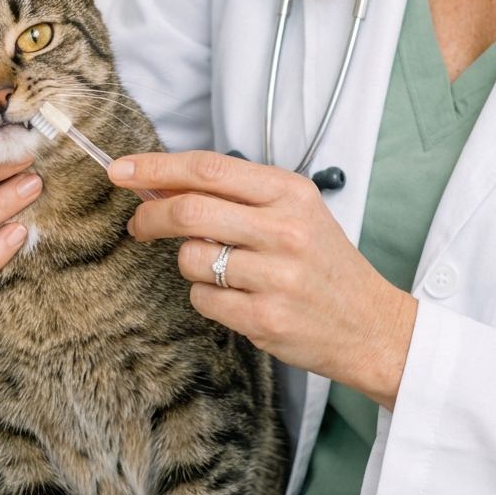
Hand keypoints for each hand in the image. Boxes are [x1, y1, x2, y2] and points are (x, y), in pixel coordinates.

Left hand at [107, 151, 416, 409]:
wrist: (372, 326)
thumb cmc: (325, 267)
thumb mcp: (295, 214)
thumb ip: (235, 196)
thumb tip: (161, 185)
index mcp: (291, 193)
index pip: (208, 169)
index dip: (156, 167)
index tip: (123, 170)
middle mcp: (285, 230)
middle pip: (189, 209)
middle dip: (150, 216)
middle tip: (138, 224)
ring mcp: (276, 276)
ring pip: (191, 258)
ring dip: (189, 264)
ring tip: (220, 270)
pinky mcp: (266, 317)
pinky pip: (203, 299)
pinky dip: (207, 297)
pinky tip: (238, 298)